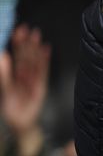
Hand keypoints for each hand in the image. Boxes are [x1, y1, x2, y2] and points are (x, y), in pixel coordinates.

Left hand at [0, 25, 49, 155]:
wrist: (22, 125)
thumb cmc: (12, 109)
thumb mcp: (5, 91)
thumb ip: (4, 76)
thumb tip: (3, 56)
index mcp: (13, 76)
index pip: (15, 56)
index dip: (16, 44)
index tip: (16, 31)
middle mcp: (23, 76)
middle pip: (25, 57)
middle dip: (26, 43)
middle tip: (28, 30)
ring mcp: (33, 80)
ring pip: (33, 62)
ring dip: (35, 49)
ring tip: (37, 36)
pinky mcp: (41, 86)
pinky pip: (43, 71)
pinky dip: (45, 61)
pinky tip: (46, 50)